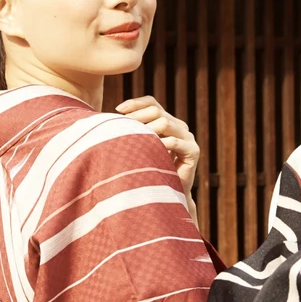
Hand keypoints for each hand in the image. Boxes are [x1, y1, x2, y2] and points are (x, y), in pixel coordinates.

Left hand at [116, 96, 199, 223]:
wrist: (164, 198)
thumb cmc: (146, 173)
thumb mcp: (137, 148)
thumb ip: (131, 132)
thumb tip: (107, 117)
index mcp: (167, 122)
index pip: (152, 103)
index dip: (135, 103)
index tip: (117, 110)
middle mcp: (179, 127)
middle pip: (156, 110)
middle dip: (137, 117)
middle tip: (122, 128)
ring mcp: (188, 138)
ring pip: (165, 122)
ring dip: (146, 130)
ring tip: (133, 141)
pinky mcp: (193, 151)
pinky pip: (175, 142)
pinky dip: (160, 145)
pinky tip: (148, 152)